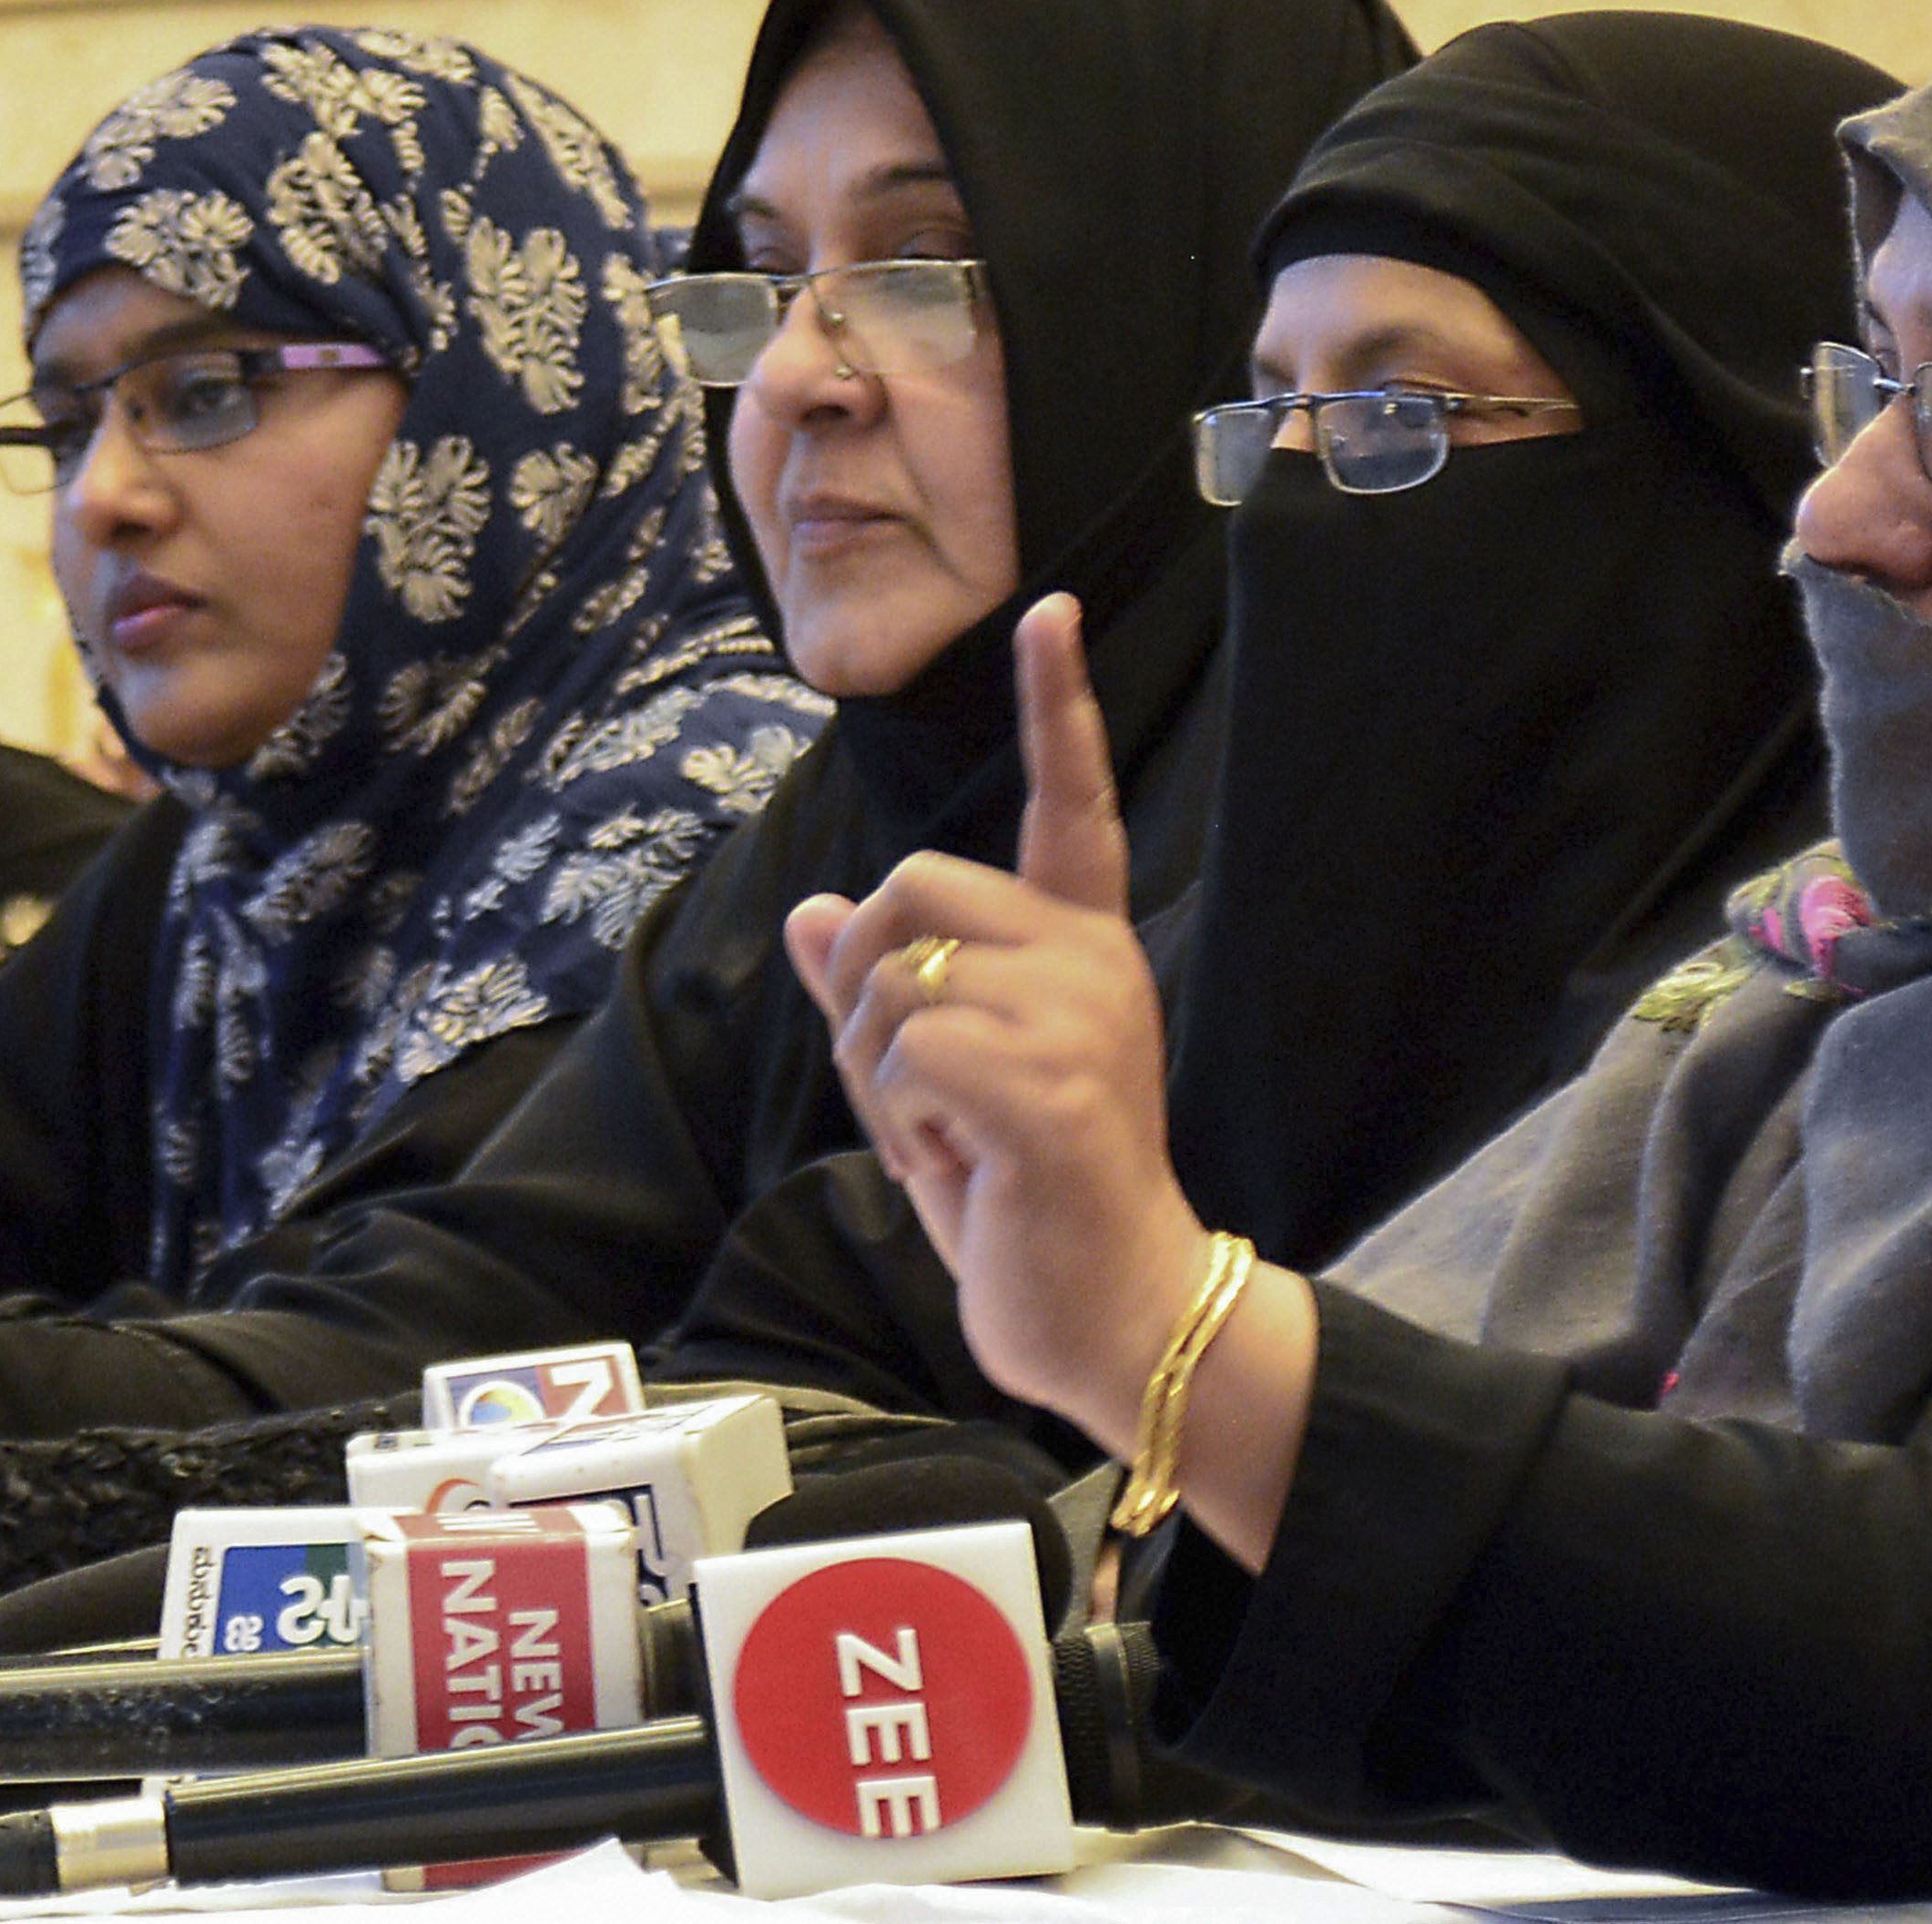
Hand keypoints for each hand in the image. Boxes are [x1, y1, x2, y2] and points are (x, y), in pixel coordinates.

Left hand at [783, 596, 1211, 1436]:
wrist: (1119, 1317)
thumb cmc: (1032, 1203)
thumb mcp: (941, 1091)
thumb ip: (880, 1000)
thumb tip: (813, 912)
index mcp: (1079, 950)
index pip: (1071, 806)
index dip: (1058, 707)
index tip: (1052, 613)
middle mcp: (1090, 963)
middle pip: (910, 887)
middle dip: (870, 989)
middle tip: (919, 1091)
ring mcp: (1079, 1019)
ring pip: (893, 978)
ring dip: (881, 1074)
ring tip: (950, 1138)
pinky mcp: (1052, 1087)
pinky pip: (910, 1051)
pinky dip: (902, 1117)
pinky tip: (961, 1163)